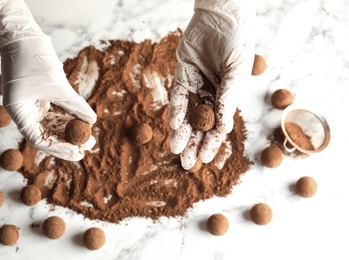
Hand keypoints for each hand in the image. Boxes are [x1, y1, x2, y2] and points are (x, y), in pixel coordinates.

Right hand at [0, 0, 96, 160]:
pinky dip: (69, 117)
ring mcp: (32, 104)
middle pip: (47, 134)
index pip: (39, 139)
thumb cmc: (32, 57)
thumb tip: (92, 120)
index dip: (59, 149)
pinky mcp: (40, 96)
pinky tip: (84, 121)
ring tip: (90, 136)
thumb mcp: (56, 84)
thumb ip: (74, 104)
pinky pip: (56, 112)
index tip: (78, 153)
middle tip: (89, 145)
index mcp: (18, 112)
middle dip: (68, 141)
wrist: (22, 35)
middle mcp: (24, 111)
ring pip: (53, 124)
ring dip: (70, 130)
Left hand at [169, 2, 254, 169]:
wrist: (222, 17)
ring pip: (187, 115)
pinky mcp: (182, 75)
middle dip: (194, 144)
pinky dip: (176, 110)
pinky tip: (174, 124)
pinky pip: (178, 96)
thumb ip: (228, 98)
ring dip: (182, 133)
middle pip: (200, 125)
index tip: (205, 159)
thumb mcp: (237, 72)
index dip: (211, 143)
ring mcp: (195, 85)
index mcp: (227, 97)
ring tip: (177, 150)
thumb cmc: (237, 42)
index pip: (218, 126)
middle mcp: (210, 94)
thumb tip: (223, 128)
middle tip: (187, 164)